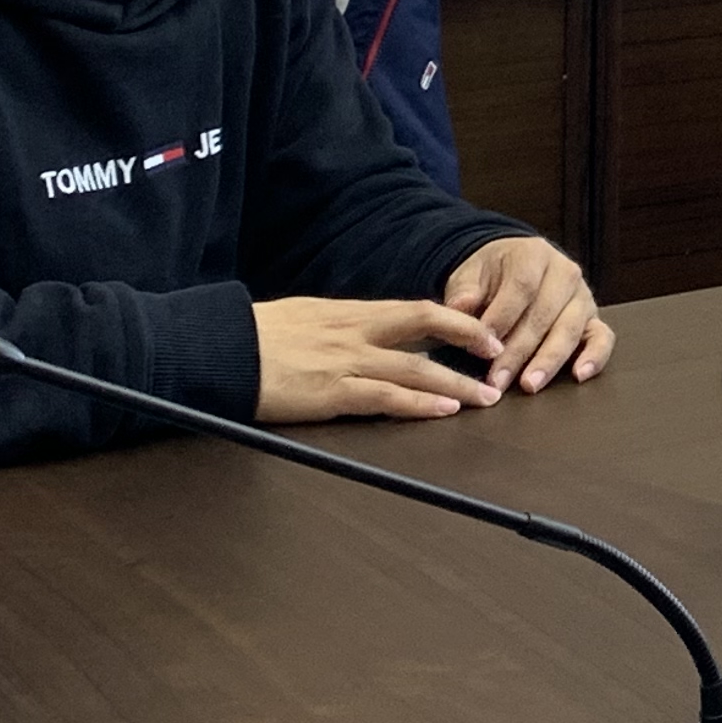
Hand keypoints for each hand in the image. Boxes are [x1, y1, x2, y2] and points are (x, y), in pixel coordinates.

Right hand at [253, 294, 512, 424]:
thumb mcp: (305, 319)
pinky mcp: (332, 392)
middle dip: (471, 343)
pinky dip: (420, 404)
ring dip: (457, 384)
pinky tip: (444, 410)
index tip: (484, 331)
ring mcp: (346, 361)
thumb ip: (341, 327)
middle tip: (501, 358)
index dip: (456, 320)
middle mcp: (356, 331)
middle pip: (428, 329)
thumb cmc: (255, 338)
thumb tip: (367, 334)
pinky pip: (386, 397)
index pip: (417, 311)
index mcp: (350, 313)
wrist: (219, 351)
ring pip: (417, 369)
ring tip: (486, 398)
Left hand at [443, 235, 612, 394]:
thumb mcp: (470, 275)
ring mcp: (583, 296)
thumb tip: (459, 308)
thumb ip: (464, 292)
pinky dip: (595, 357)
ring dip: (549, 360)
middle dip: (519, 350)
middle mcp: (565, 273)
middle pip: (545, 314)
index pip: (521, 286)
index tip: (482, 346)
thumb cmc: (490, 277)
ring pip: (571, 329)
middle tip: (498, 379)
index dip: (502, 317)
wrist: (513, 269)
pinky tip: (579, 375)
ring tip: (529, 385)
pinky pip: (603, 338)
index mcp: (533, 255)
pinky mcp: (593, 319)